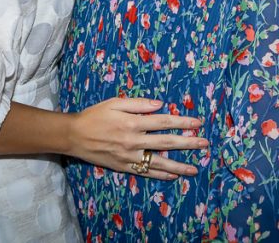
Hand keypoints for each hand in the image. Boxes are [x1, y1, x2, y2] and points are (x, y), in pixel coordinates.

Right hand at [68, 97, 208, 179]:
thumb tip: (160, 105)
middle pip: (167, 143)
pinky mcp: (124, 167)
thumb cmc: (95, 115)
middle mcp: (134, 141)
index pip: (164, 122)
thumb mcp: (115, 102)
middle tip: (204, 144)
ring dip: (179, 166)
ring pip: (159, 162)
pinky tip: (173, 176)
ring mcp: (130, 157)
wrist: (74, 136)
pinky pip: (146, 172)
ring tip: (195, 169)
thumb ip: (139, 103)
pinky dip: (161, 175)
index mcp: (133, 122)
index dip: (182, 122)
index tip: (198, 123)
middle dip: (188, 143)